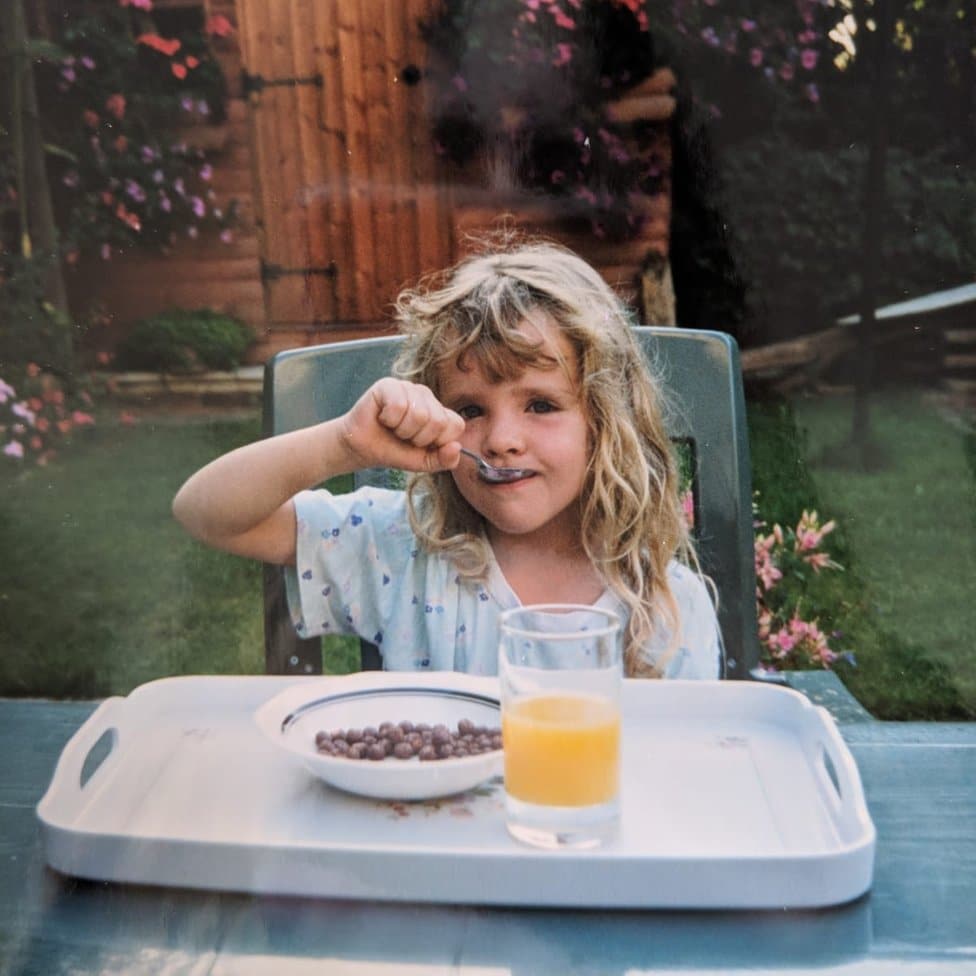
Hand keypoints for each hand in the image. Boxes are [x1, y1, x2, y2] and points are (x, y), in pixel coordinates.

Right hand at [341, 378, 464, 472]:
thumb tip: (457, 447)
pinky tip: (382, 418)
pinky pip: (399, 405)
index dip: (438, 442)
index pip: (456, 425)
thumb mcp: (423, 462)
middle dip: (418, 438)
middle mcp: (427, 396)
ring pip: (419, 414)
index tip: (421, 444)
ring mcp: (408, 387)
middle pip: (438, 421)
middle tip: (403, 436)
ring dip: (402, 430)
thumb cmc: (393, 450)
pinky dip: (389, 419)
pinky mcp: (389, 385)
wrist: (362, 448)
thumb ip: (445, 460)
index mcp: (439, 412)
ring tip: (393, 427)